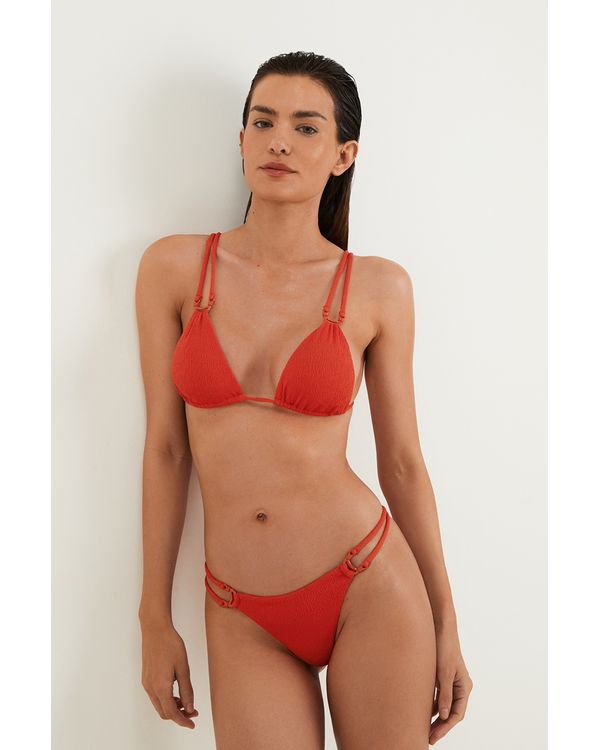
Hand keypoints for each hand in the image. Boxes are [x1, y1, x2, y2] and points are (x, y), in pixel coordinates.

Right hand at [140, 619, 199, 728]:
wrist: (155, 629)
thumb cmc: (170, 644)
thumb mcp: (183, 667)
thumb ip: (186, 690)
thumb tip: (189, 708)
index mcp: (160, 687)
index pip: (172, 713)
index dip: (183, 721)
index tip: (192, 724)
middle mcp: (151, 688)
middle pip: (164, 712)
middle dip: (179, 715)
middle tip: (193, 711)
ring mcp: (146, 683)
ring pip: (159, 705)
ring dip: (172, 707)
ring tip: (186, 701)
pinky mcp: (146, 678)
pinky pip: (155, 696)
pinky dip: (166, 699)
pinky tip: (176, 692)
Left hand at [429, 625, 472, 744]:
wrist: (440, 627)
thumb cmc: (444, 648)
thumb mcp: (444, 672)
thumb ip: (444, 694)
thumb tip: (443, 715)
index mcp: (464, 687)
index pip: (457, 713)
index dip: (446, 726)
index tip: (434, 736)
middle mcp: (459, 686)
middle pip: (451, 712)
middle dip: (441, 726)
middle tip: (428, 739)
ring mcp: (450, 682)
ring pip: (444, 706)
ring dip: (435, 718)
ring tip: (424, 730)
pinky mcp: (441, 678)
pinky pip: (438, 696)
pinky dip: (431, 705)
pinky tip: (422, 713)